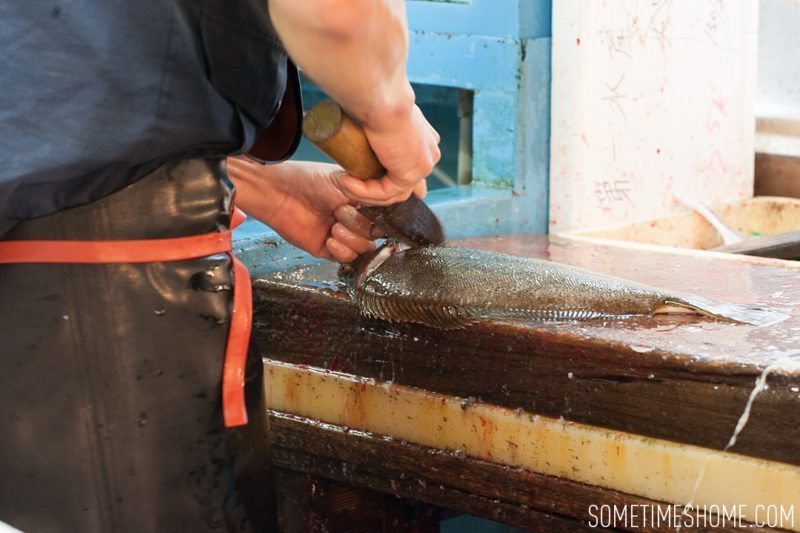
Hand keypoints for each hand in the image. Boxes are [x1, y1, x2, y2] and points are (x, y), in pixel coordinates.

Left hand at [226, 157, 382, 262]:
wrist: (282, 195)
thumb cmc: (311, 181)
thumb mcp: (348, 183)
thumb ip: (372, 197)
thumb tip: (394, 206)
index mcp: (361, 201)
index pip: (383, 218)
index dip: (380, 220)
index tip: (372, 215)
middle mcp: (354, 219)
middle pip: (375, 236)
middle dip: (360, 227)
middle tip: (340, 213)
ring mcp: (342, 234)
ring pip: (363, 249)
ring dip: (351, 239)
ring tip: (333, 227)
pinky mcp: (328, 249)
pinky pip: (346, 258)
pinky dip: (341, 250)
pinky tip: (329, 239)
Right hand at [337, 103, 440, 205]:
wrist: (380, 96)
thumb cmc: (375, 98)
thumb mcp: (378, 115)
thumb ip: (379, 128)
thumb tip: (357, 132)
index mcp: (426, 140)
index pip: (409, 170)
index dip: (385, 181)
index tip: (359, 180)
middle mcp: (429, 154)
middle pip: (401, 186)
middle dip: (374, 193)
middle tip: (347, 183)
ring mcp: (423, 166)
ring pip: (391, 193)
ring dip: (362, 191)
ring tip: (340, 180)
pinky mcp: (410, 175)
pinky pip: (384, 192)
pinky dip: (361, 191)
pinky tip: (344, 181)